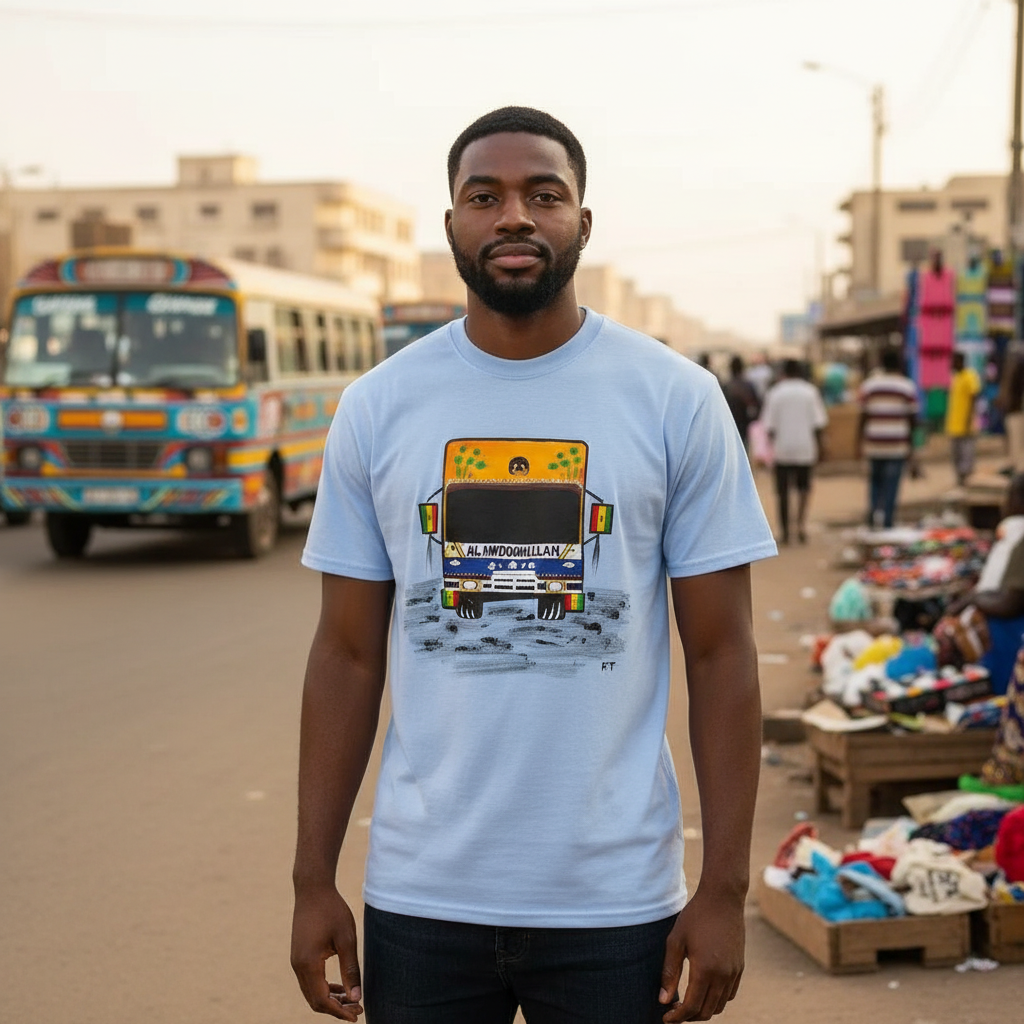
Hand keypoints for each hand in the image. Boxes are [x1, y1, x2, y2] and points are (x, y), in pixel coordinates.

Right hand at [291, 886, 363, 1019]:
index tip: (356, 1016)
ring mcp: (296, 961)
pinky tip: (340, 987)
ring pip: (311, 992)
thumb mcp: (346, 939)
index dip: (339, 1012)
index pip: (322, 1000)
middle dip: (335, 1009)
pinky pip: (309, 981)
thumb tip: (356, 997)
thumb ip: (350, 969)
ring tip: (351, 1000)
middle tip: (357, 1010)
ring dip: (330, 999)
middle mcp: (298, 966)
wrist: (313, 889)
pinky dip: (324, 988)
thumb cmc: (332, 910)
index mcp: (308, 964)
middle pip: (314, 1000)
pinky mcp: (298, 955)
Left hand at [659, 889, 744, 1021]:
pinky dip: (716, 1000)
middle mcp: (723, 975)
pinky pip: (729, 994)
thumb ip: (669, 972)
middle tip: (674, 1012)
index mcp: (705, 970)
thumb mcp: (675, 940)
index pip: (691, 1007)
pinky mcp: (739, 967)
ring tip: (687, 1003)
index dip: (678, 1017)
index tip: (666, 1018)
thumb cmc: (695, 916)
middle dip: (689, 1017)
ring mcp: (734, 972)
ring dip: (703, 1010)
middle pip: (706, 1011)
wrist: (723, 898)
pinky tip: (704, 992)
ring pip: (719, 1005)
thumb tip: (663, 1000)